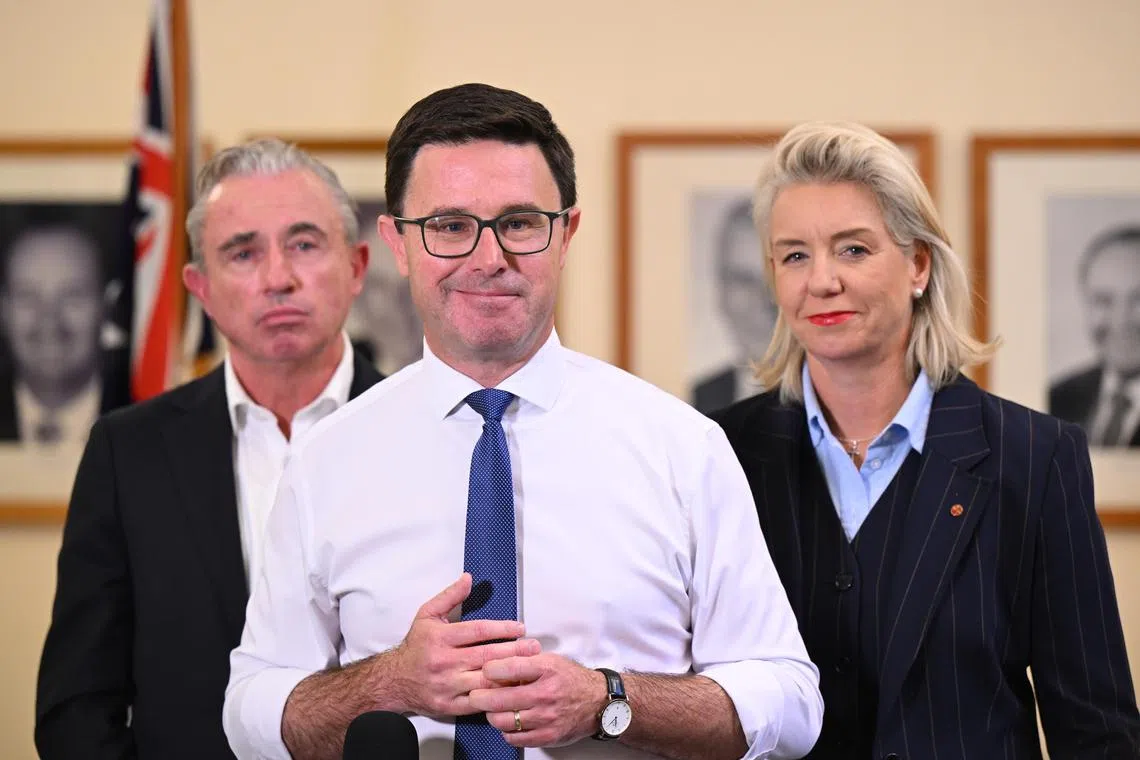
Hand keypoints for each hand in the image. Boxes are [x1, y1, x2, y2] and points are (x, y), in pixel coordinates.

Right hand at [388, 573, 541, 717]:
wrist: (394, 680)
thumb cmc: (417, 645)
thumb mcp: (427, 615)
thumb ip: (449, 596)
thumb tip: (469, 578)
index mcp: (440, 638)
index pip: (478, 631)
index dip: (502, 629)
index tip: (521, 628)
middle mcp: (444, 662)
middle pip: (486, 656)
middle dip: (514, 651)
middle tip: (535, 647)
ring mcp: (447, 686)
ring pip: (485, 681)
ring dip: (509, 675)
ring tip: (530, 668)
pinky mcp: (449, 706)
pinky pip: (478, 703)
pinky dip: (497, 697)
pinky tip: (512, 690)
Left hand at [467, 653, 608, 747]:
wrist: (597, 701)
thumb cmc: (570, 678)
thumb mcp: (549, 659)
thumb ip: (523, 660)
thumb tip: (495, 663)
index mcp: (546, 669)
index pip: (507, 668)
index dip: (489, 670)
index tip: (485, 671)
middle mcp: (545, 694)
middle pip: (499, 699)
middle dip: (480, 696)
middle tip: (475, 695)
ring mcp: (546, 718)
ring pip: (503, 721)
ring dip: (492, 715)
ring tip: (493, 709)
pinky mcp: (547, 736)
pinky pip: (514, 738)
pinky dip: (506, 731)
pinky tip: (509, 722)